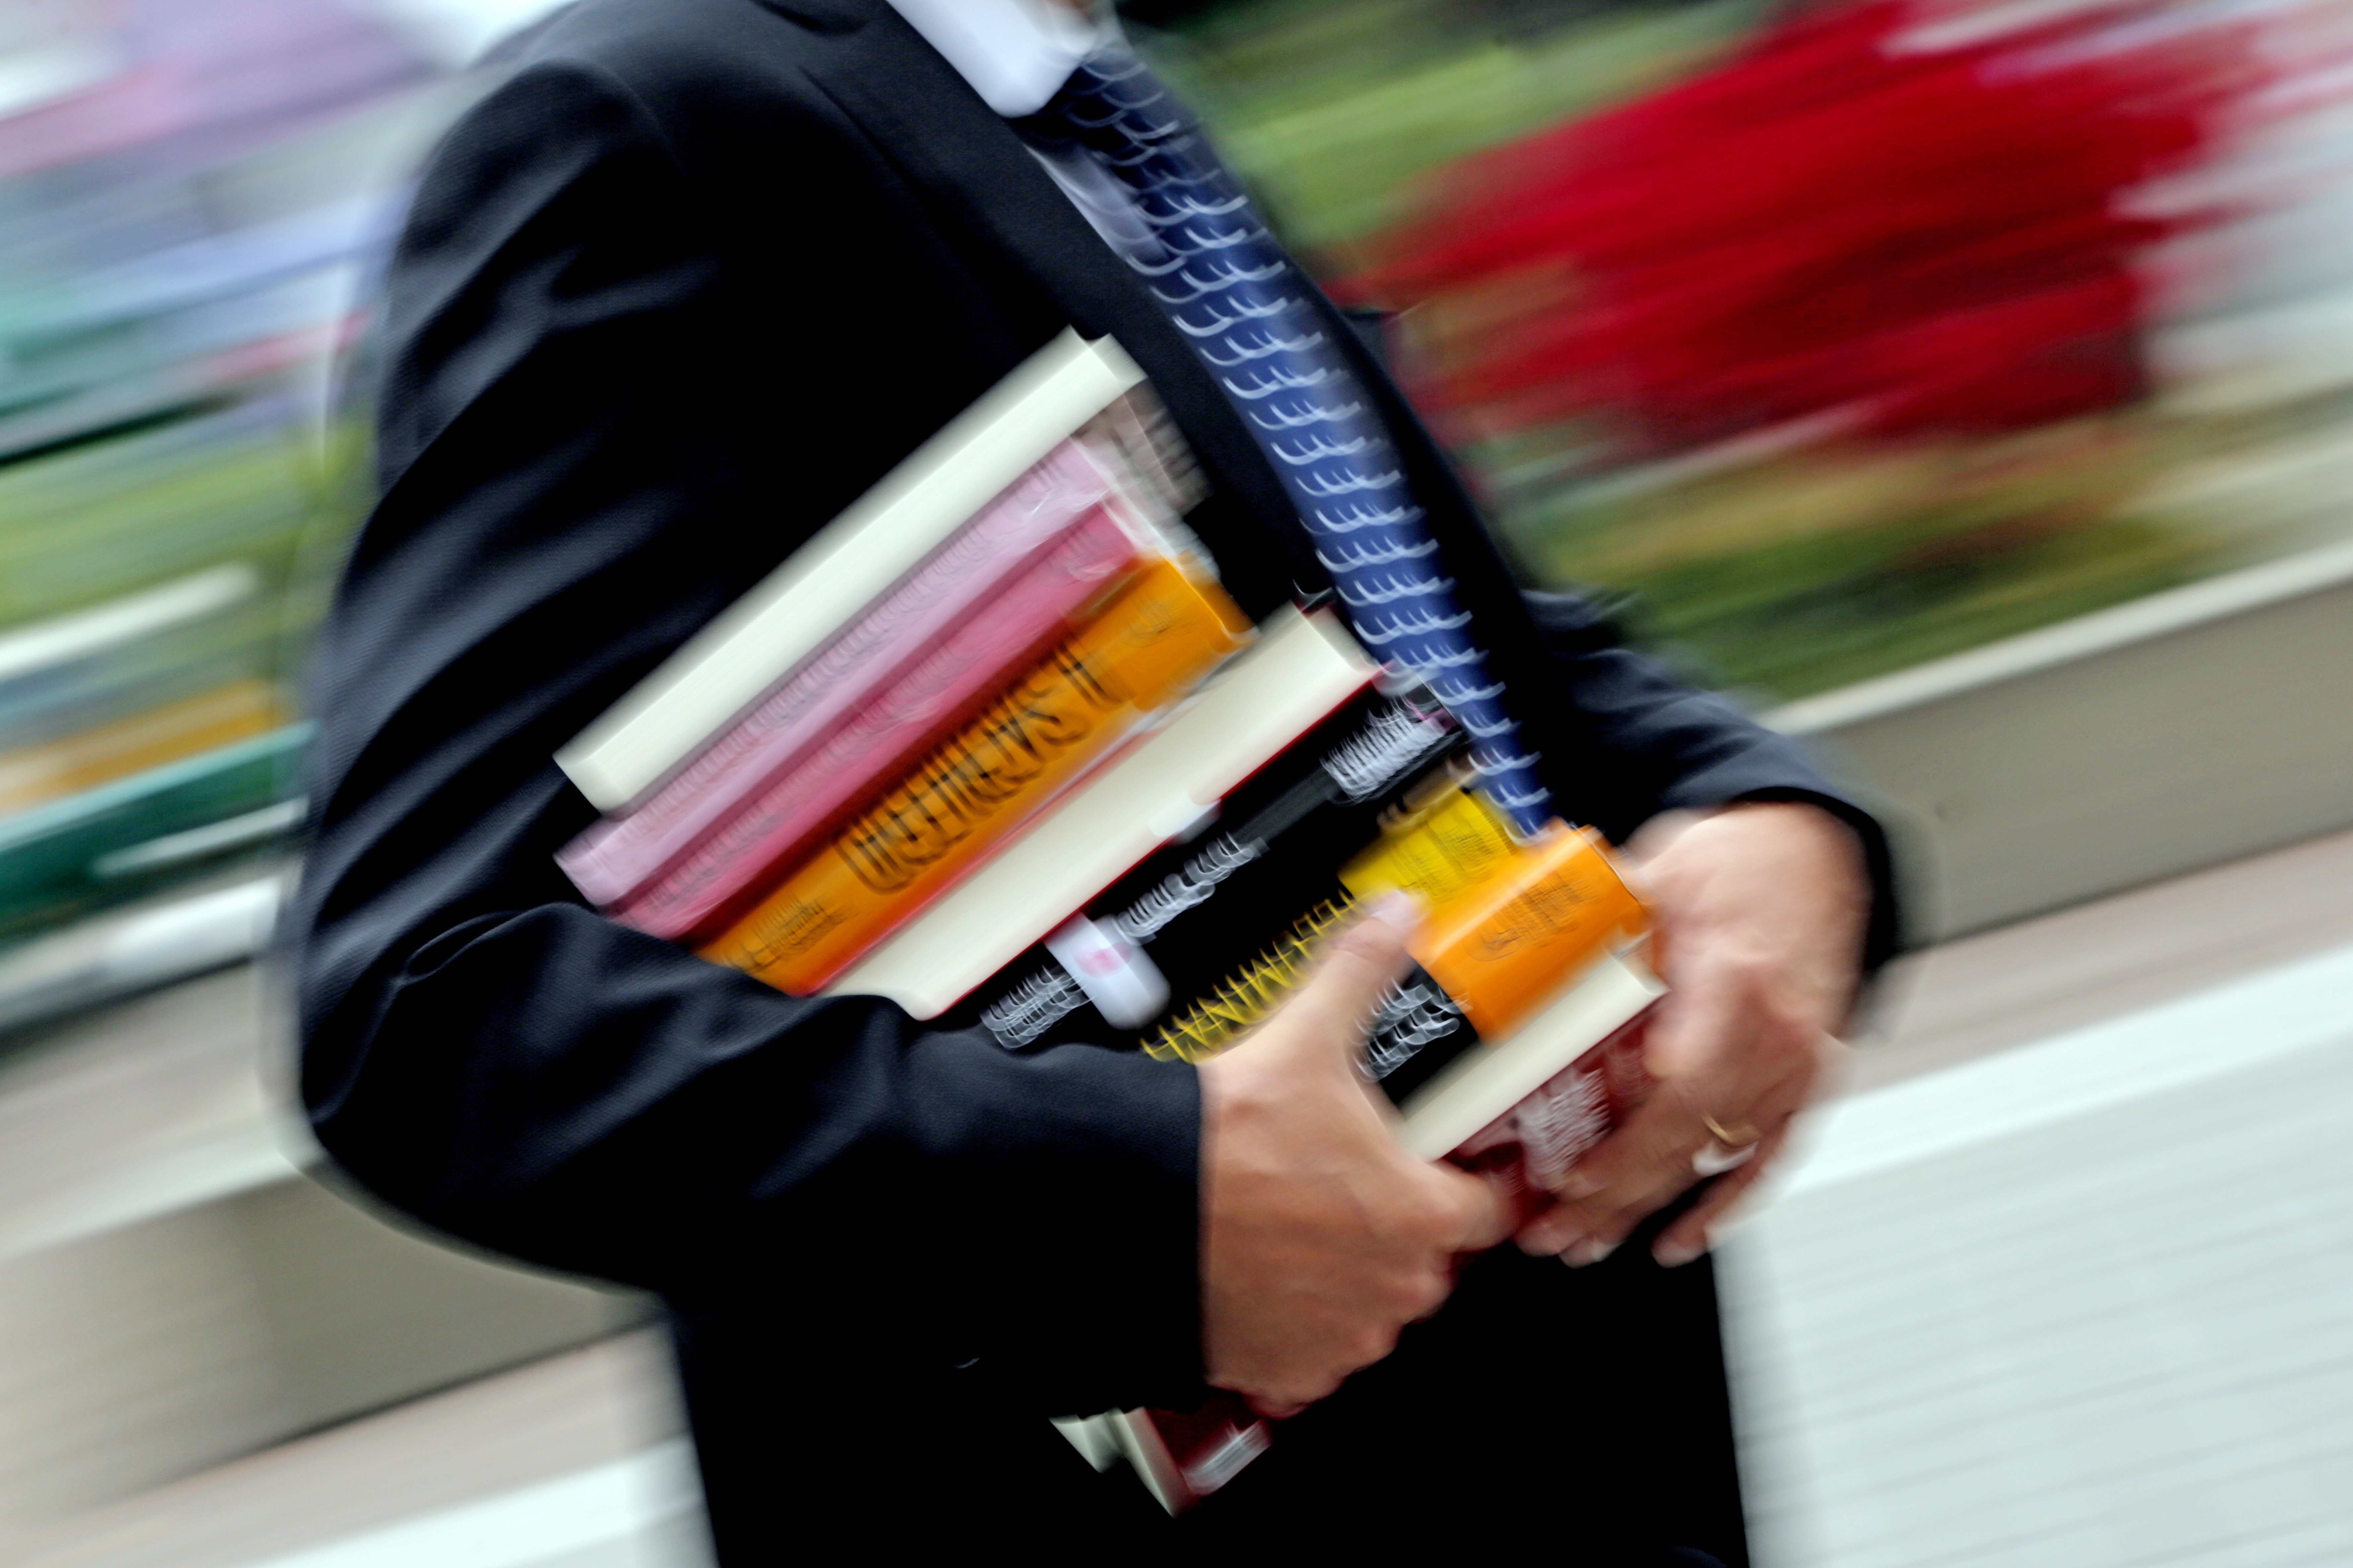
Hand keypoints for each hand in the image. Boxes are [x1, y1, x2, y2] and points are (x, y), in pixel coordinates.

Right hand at [1199, 896, 1515, 1417]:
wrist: (1135, 1210)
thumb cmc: (1225, 1144)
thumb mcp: (1305, 1038)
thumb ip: (1361, 971)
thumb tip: (1395, 916)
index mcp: (1419, 1214)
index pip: (1485, 1207)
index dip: (1467, 1180)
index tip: (1449, 1166)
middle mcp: (1390, 1287)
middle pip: (1424, 1260)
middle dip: (1394, 1225)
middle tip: (1345, 1183)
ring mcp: (1338, 1334)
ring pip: (1369, 1307)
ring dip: (1346, 1275)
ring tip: (1297, 1223)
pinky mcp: (1286, 1369)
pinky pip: (1314, 1353)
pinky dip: (1296, 1320)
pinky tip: (1265, 1271)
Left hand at [1516, 802, 1866, 1267]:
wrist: (1816, 854)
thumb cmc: (1741, 863)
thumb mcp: (1664, 867)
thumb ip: (1599, 901)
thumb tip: (1526, 911)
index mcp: (1735, 981)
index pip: (1682, 1084)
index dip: (1628, 1143)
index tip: (1572, 1175)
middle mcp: (1775, 1035)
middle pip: (1688, 1139)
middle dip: (1615, 1196)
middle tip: (1551, 1229)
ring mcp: (1795, 1069)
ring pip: (1716, 1162)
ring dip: (1650, 1210)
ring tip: (1585, 1242)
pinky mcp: (1804, 1086)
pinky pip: (1765, 1163)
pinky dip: (1722, 1208)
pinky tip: (1677, 1240)